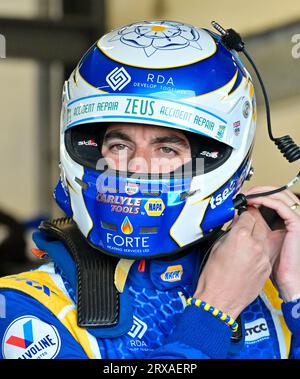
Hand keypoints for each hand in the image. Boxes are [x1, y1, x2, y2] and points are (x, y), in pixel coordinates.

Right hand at [193, 210, 278, 318]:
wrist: (219, 300)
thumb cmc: (213, 277)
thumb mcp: (216, 248)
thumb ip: (229, 233)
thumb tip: (235, 224)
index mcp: (240, 237)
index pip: (248, 216)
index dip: (242, 215)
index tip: (239, 217)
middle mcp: (255, 245)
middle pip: (259, 224)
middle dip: (251, 223)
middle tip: (243, 225)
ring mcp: (263, 257)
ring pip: (265, 237)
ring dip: (257, 235)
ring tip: (247, 240)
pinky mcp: (267, 268)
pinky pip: (266, 252)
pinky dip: (260, 249)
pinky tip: (249, 253)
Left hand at [245, 186, 299, 301]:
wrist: (287, 281)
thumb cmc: (276, 266)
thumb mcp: (261, 242)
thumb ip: (254, 227)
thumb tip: (240, 214)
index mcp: (287, 221)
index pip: (275, 199)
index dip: (260, 194)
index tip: (244, 195)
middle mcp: (293, 218)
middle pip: (279, 193)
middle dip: (260, 190)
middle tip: (245, 193)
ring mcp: (296, 220)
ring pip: (281, 195)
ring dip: (262, 192)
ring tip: (247, 196)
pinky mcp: (296, 224)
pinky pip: (280, 205)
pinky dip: (266, 200)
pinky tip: (255, 201)